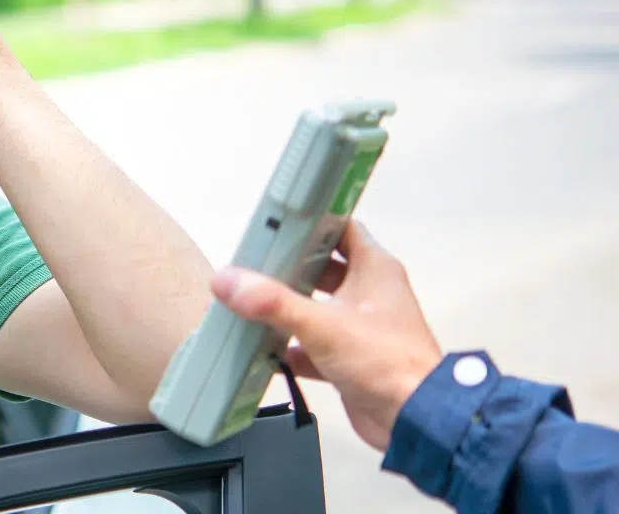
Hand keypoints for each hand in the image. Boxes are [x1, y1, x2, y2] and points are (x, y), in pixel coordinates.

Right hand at [211, 221, 442, 451]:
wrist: (414, 420)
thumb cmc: (386, 362)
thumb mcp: (322, 325)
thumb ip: (272, 302)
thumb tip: (228, 280)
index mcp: (374, 269)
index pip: (341, 228)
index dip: (310, 223)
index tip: (277, 223)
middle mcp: (371, 293)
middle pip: (323, 267)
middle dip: (289, 267)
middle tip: (255, 265)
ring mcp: (362, 326)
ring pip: (318, 306)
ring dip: (289, 308)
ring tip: (253, 304)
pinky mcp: (353, 358)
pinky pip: (316, 345)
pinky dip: (292, 347)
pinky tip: (265, 351)